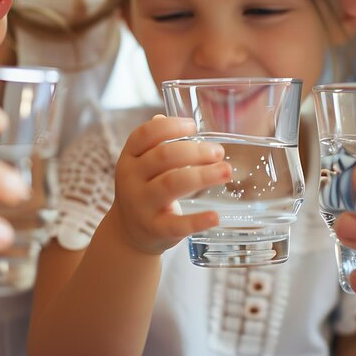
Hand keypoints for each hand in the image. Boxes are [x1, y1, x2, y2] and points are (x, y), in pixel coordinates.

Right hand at [111, 115, 230, 254]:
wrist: (129, 233)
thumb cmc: (146, 189)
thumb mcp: (144, 165)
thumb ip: (161, 144)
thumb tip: (185, 122)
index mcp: (129, 158)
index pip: (144, 134)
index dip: (170, 126)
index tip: (194, 126)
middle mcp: (131, 179)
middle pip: (163, 157)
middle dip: (195, 151)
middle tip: (219, 152)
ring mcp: (141, 205)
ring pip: (171, 184)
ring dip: (202, 176)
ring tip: (226, 171)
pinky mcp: (155, 229)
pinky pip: (177, 225)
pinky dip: (197, 221)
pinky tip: (215, 216)